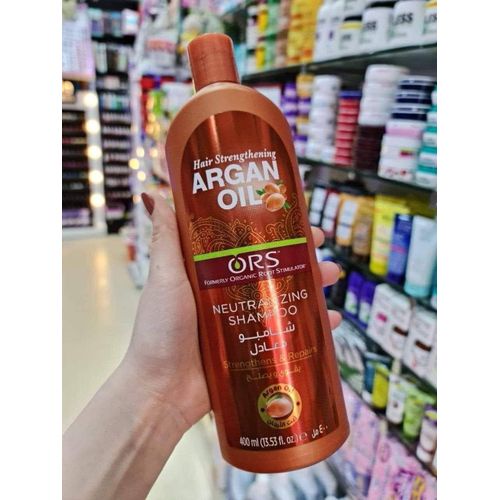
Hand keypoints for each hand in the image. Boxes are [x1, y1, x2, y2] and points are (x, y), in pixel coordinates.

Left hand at [124, 192, 342, 431]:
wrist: (162, 391)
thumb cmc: (160, 331)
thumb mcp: (165, 278)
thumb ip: (166, 239)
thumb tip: (153, 194)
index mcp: (211, 272)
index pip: (246, 241)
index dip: (270, 227)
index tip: (292, 214)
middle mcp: (230, 292)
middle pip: (272, 267)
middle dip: (299, 254)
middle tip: (321, 244)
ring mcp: (244, 321)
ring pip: (286, 296)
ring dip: (311, 285)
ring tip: (332, 275)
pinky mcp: (254, 348)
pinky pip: (290, 333)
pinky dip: (313, 326)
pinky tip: (332, 321)